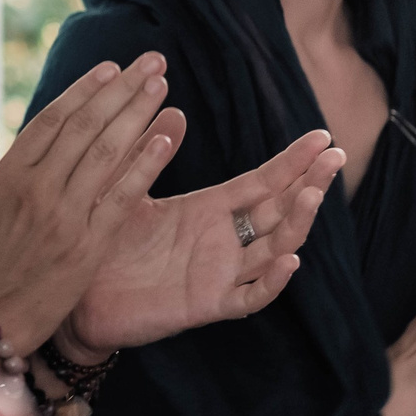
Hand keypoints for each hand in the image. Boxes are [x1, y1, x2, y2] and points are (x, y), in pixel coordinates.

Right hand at [0, 54, 179, 356]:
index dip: (83, 90)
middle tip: (151, 61)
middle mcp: (37, 190)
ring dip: (138, 114)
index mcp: (5, 177)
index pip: (51, 120)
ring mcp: (65, 217)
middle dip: (121, 89)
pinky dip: (145, 164)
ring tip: (161, 85)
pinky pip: (122, 197)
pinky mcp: (88, 246)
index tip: (110, 68)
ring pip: (107, 153)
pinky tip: (166, 138)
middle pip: (86, 126)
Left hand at [58, 130, 348, 355]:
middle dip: (309, 184)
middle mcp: (223, 240)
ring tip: (313, 194)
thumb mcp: (129, 192)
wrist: (79, 298)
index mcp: (209, 210)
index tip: (323, 137)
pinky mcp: (207, 304)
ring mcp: (220, 273)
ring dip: (296, 223)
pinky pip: (249, 296)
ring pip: (274, 248)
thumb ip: (150, 154)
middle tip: (336, 157)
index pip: (262, 182)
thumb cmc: (105, 245)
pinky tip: (288, 259)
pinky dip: (271, 281)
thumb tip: (175, 111)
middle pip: (279, 210)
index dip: (293, 162)